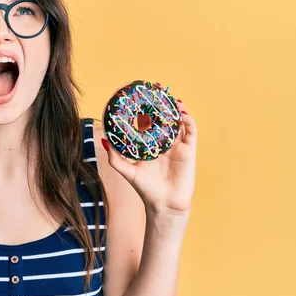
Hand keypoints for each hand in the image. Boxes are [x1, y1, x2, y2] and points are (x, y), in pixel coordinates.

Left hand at [101, 100, 196, 214]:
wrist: (164, 205)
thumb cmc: (145, 190)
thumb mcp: (127, 171)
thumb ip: (115, 157)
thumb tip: (104, 139)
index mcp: (150, 146)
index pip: (147, 123)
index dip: (145, 110)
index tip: (140, 97)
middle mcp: (164, 144)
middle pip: (164, 119)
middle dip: (162, 105)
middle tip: (159, 90)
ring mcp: (177, 147)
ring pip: (179, 123)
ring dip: (177, 110)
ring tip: (173, 100)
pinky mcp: (189, 151)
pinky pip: (191, 133)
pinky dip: (188, 122)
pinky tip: (183, 115)